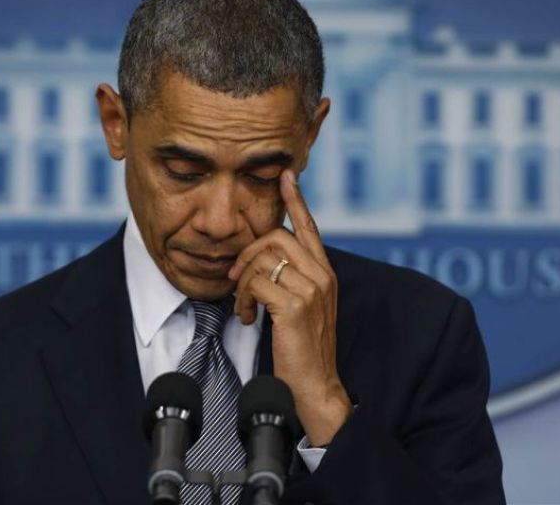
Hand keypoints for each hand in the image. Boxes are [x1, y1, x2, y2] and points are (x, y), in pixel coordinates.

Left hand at [228, 169, 352, 446]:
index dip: (296, 200)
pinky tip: (248, 317)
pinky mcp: (295, 306)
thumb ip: (292, 279)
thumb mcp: (303, 306)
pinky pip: (256, 283)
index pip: (309, 227)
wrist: (315, 384)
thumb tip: (264, 259)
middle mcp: (321, 275)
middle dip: (247, 253)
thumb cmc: (303, 347)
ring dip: (243, 282)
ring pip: (262, 259)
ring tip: (244, 306)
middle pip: (275, 236)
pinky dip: (244, 299)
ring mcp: (311, 289)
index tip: (286, 175)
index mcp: (324, 272)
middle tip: (236, 279)